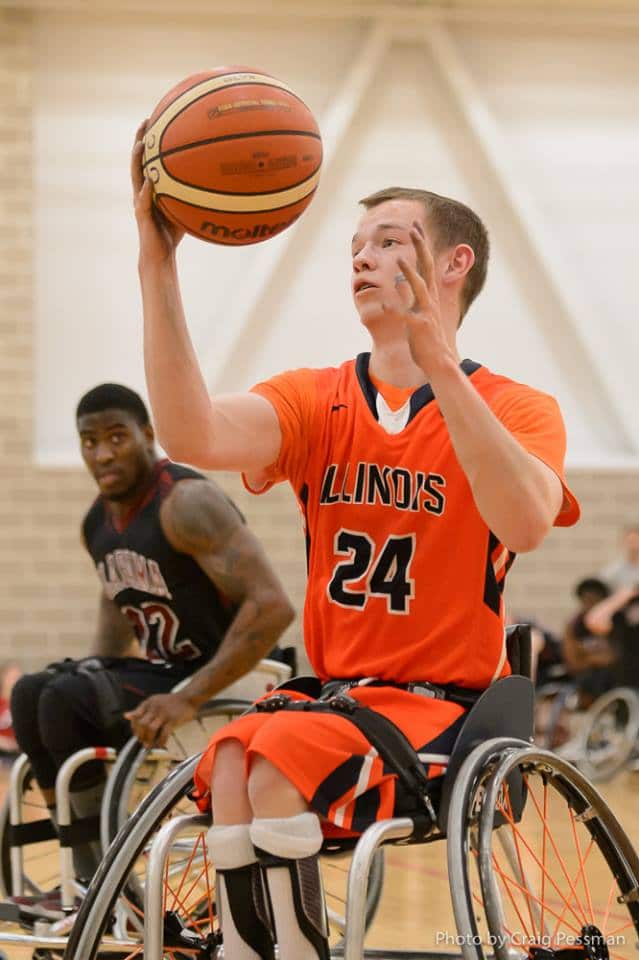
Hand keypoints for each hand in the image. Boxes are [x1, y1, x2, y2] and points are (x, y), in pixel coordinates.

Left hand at [124, 692, 197, 747]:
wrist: (188, 698)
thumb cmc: (171, 702)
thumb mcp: (155, 702)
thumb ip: (141, 710)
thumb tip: (126, 716)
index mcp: (149, 702)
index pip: (136, 715)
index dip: (134, 727)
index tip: (136, 734)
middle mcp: (155, 707)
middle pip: (142, 724)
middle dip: (140, 735)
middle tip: (142, 741)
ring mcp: (164, 713)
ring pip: (150, 729)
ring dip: (148, 739)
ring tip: (149, 745)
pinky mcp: (172, 720)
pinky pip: (163, 734)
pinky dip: (160, 742)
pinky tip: (160, 745)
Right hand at [131, 120, 184, 263]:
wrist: (160, 256)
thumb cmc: (173, 232)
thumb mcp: (187, 207)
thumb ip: (196, 193)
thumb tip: (220, 181)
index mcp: (151, 187)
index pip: (149, 158)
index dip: (152, 139)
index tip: (157, 117)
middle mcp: (142, 191)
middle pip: (138, 160)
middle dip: (141, 139)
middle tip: (146, 119)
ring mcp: (139, 202)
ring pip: (135, 176)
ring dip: (137, 159)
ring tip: (142, 144)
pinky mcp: (141, 216)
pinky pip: (144, 201)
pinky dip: (147, 190)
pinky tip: (150, 180)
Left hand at [395, 221, 455, 378]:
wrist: (437, 360)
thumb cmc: (425, 336)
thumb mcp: (417, 310)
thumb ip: (409, 294)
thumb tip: (397, 278)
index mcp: (429, 294)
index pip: (427, 263)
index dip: (422, 244)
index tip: (416, 225)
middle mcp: (429, 299)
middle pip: (427, 267)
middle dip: (421, 247)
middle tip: (414, 227)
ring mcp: (425, 312)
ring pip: (419, 287)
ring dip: (410, 272)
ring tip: (400, 257)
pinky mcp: (418, 327)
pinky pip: (404, 316)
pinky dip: (393, 309)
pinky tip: (381, 304)